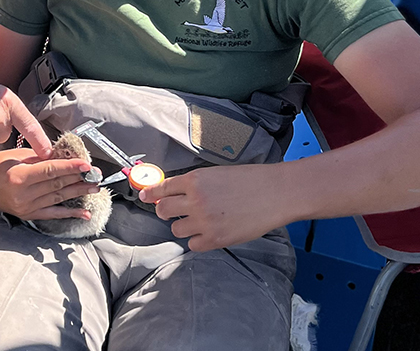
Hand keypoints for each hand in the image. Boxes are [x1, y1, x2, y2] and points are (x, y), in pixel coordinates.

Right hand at [0, 148, 97, 220]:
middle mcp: (23, 194)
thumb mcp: (15, 155)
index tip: (86, 165)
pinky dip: (69, 213)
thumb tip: (63, 156)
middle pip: (57, 185)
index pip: (50, 171)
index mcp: (19, 177)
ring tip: (95, 187)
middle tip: (96, 174)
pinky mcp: (27, 214)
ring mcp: (25, 207)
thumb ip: (39, 157)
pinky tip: (84, 213)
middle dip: (79, 179)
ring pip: (58, 198)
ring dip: (78, 193)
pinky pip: (52, 214)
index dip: (70, 168)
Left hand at [138, 164, 290, 252]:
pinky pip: (193, 244)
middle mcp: (195, 200)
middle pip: (163, 210)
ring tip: (198, 221)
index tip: (144, 197)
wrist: (275, 193)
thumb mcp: (216, 174)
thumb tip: (174, 192)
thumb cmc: (250, 180)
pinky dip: (198, 240)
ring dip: (183, 226)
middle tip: (172, 211)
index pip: (162, 188)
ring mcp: (204, 221)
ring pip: (176, 229)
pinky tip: (208, 232)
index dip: (150, 193)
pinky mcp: (216, 239)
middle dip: (164, 211)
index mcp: (195, 180)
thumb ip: (194, 184)